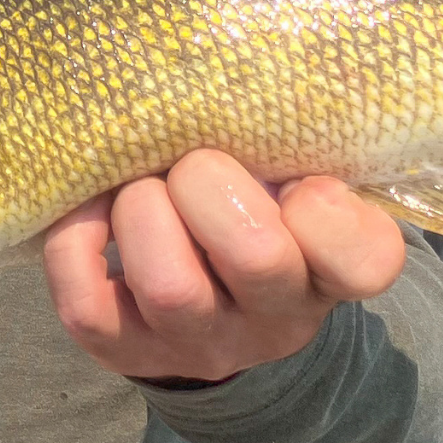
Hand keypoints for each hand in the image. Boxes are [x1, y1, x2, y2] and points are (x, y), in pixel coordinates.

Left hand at [42, 149, 406, 384]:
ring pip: (169, 284)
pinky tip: (94, 209)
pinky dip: (77, 241)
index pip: (365, 261)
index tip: (300, 181)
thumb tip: (239, 91)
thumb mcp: (294, 187)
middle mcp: (271, 322)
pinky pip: (87, 304)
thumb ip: (295, 150)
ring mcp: (195, 344)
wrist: (213, 314)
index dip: (330, 211)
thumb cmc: (257, 218)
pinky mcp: (123, 351)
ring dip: (143, 209)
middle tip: (191, 161)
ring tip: (141, 186)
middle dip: (208, 182)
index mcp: (328, 272)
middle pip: (256, 255)